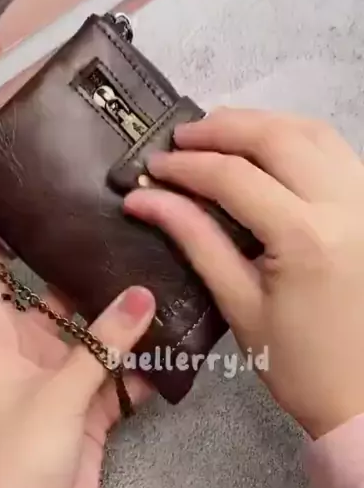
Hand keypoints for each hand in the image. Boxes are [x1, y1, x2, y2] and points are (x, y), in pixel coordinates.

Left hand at [0, 240, 154, 487]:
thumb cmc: (17, 458)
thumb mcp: (59, 394)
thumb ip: (102, 344)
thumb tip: (142, 293)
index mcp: (0, 336)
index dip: (1, 236)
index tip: (34, 197)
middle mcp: (31, 350)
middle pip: (60, 299)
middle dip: (94, 274)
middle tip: (138, 232)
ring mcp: (64, 380)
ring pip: (99, 336)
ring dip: (128, 320)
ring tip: (169, 276)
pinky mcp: (92, 410)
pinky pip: (121, 375)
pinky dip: (144, 365)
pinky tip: (176, 342)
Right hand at [125, 108, 363, 439]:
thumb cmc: (299, 364)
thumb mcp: (239, 305)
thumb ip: (195, 240)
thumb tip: (144, 197)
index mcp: (306, 237)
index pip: (234, 178)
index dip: (187, 167)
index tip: (154, 166)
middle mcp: (346, 205)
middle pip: (276, 138)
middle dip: (222, 129)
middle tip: (182, 137)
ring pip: (313, 132)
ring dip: (262, 123)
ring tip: (219, 131)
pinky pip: (336, 150)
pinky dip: (298, 136)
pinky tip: (268, 145)